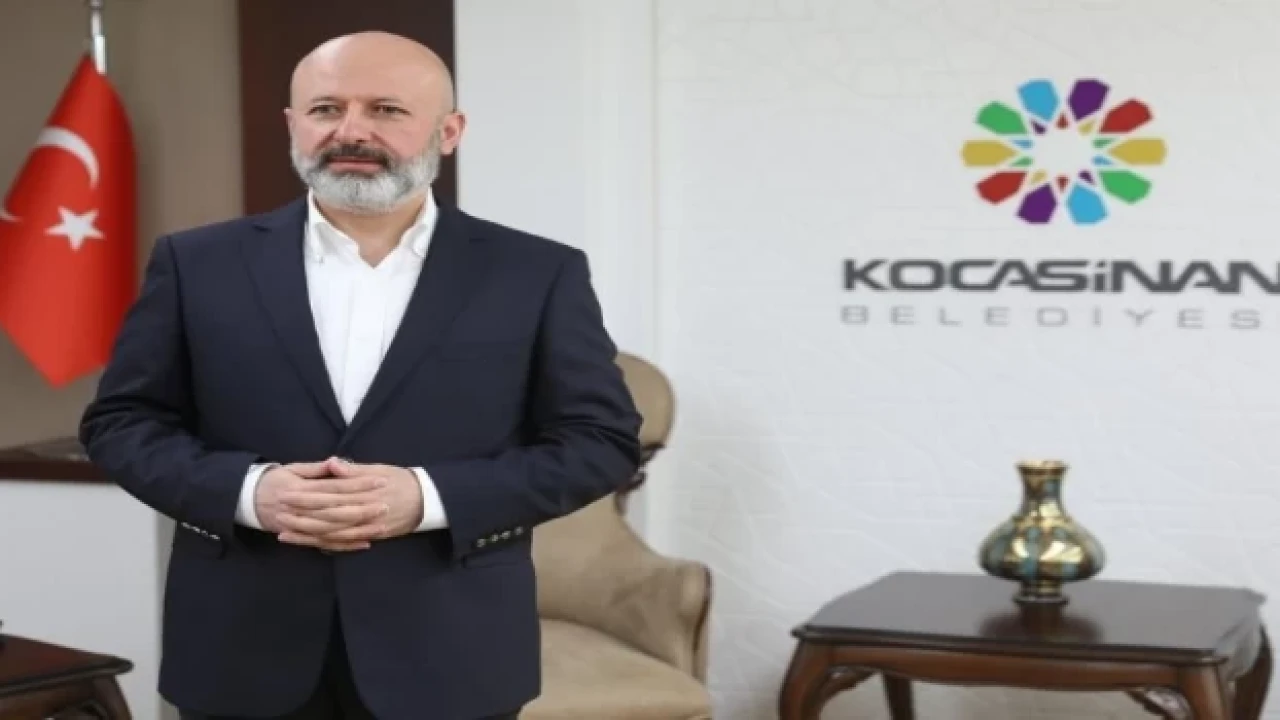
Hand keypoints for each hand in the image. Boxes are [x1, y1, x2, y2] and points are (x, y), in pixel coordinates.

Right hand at [255, 459, 388, 550]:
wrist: (250, 501)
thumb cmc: (276, 481)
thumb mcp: (293, 469)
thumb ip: (317, 469)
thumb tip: (336, 462)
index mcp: (301, 489)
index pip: (336, 486)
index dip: (359, 484)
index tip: (380, 481)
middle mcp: (301, 509)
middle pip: (337, 511)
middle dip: (363, 509)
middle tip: (386, 506)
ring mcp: (301, 526)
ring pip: (334, 531)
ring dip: (359, 530)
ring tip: (381, 526)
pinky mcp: (302, 537)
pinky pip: (326, 544)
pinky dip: (345, 546)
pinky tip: (365, 543)